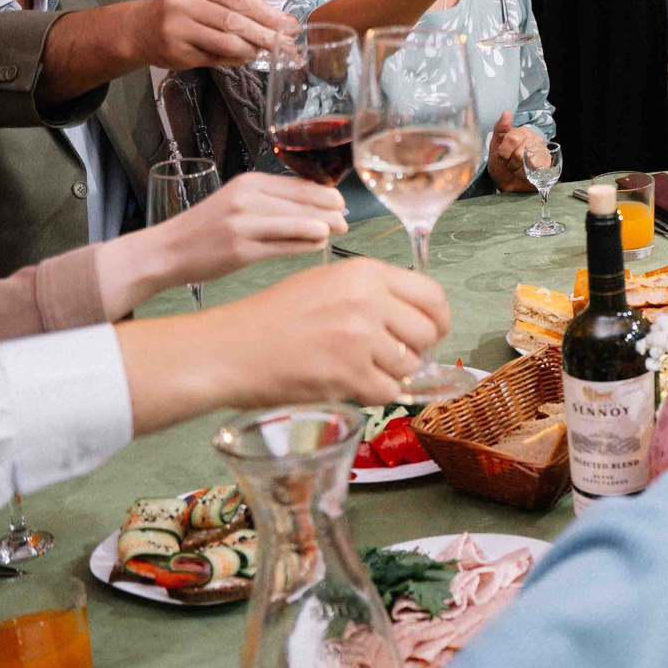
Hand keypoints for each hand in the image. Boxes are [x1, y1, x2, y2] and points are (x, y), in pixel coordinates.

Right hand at [97, 173, 347, 314]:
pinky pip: (287, 248)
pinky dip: (307, 246)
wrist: (167, 250)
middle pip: (306, 204)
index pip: (302, 184)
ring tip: (335, 233)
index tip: (341, 204)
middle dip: (332, 214)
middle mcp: (247, 199)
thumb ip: (272, 199)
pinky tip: (315, 246)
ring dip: (324, 230)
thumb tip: (319, 203)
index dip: (328, 195)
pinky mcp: (241, 250)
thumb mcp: (237, 201)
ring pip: (301, 225)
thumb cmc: (207, 228)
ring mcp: (244, 225)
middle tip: (344, 223)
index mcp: (249, 182)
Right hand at [117, 258, 450, 430]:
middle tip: (392, 356)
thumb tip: (415, 319)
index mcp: (365, 272)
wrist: (229, 348)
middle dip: (416, 350)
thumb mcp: (326, 283)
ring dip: (391, 373)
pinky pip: (387, 392)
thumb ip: (372, 294)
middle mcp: (368, 301)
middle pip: (427, 333)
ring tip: (359, 368)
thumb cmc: (271, 318)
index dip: (438, 318)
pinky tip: (350, 384)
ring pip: (410, 365)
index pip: (432, 295)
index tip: (432, 332)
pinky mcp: (349, 375)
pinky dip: (374, 394)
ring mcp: (360, 339)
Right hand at [124, 0, 298, 70]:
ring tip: (266, 52)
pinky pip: (215, 57)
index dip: (267, 13)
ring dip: (251, 49)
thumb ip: (234, 3)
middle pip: (235, 20)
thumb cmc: (183, 10)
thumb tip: (277, 22)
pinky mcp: (176, 50)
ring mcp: (177, 26)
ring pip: (227, 41)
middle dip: (265, 34)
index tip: (288, 24)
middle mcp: (184, 1)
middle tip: (287, 44)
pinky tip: (244, 57)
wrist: (141, 28)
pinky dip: (235, 59)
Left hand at [486, 111, 542, 192]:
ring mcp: (542, 151)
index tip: (502, 158)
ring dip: (518, 170)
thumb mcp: (495, 145)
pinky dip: (526, 174)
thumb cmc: (501, 163)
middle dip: (510, 163)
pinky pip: (535, 168)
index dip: (504, 152)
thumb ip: (500, 128)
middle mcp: (535, 139)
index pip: (512, 138)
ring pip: (527, 161)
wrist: (507, 183)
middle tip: (510, 164)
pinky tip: (526, 173)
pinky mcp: (547, 164)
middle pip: (519, 152)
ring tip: (518, 169)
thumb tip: (507, 112)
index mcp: (522, 132)